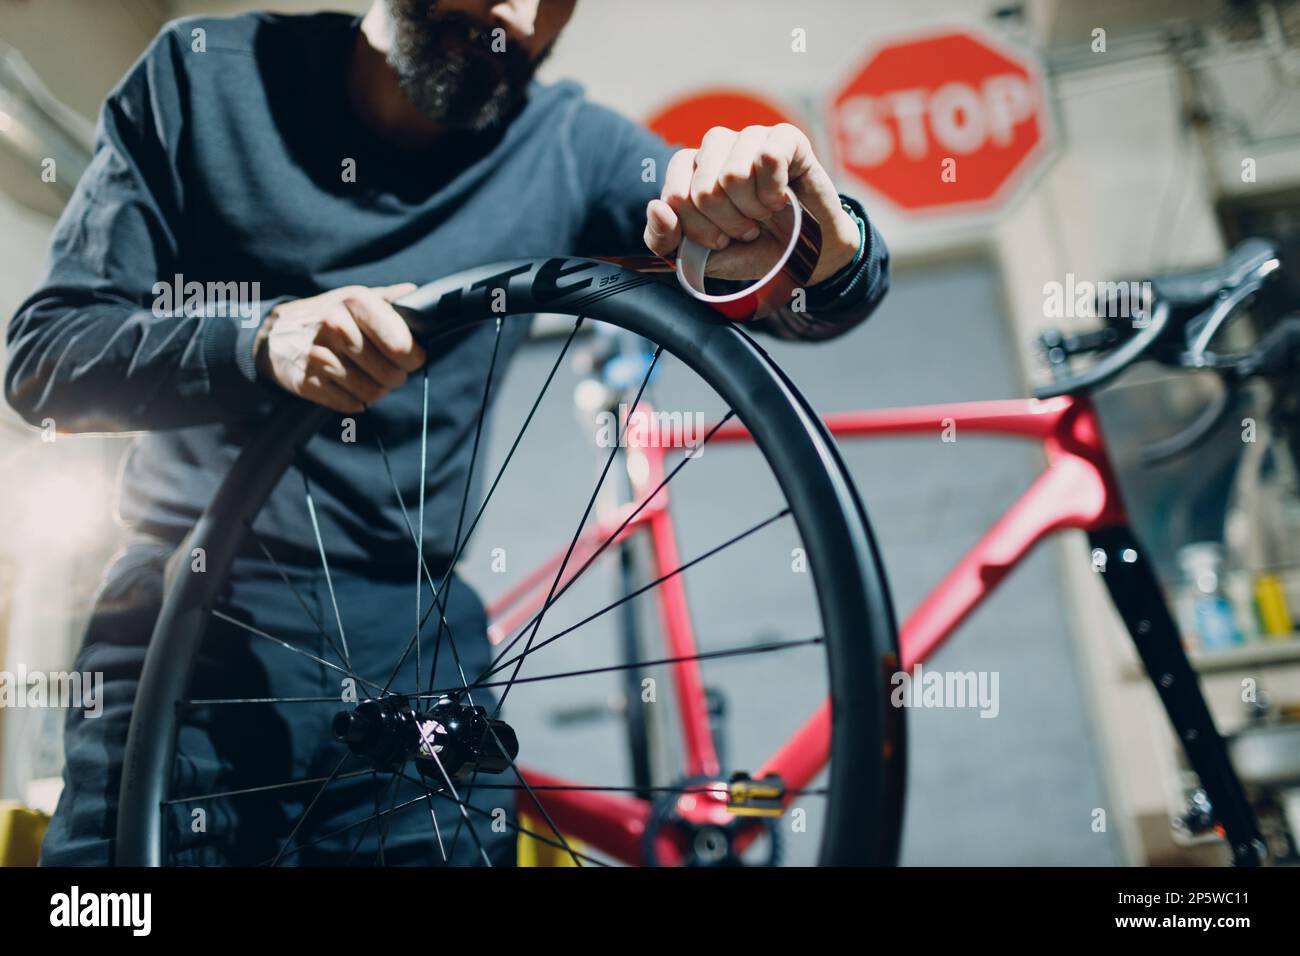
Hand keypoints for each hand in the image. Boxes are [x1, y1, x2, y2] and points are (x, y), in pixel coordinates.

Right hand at [254, 283, 425, 412]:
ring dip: (378, 390)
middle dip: (397, 376)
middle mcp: (335, 326)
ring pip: (372, 393)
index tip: (413, 357)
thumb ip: (390, 299)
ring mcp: (318, 355)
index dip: (414, 356)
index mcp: (354, 302)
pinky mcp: (307, 381)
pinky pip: (350, 404)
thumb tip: (420, 298)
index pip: (401, 344)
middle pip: (389, 373)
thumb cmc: (328, 315)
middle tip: (392, 370)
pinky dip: (357, 400)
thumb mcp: (355, 298)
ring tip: (371, 376)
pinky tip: (351, 384)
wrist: (276, 333)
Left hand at [643, 124, 861, 285]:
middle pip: (703, 190)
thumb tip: (656, 207)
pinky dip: (775, 192)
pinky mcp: (785, 137)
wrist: (803, 257)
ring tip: (763, 214)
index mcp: (689, 169)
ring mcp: (749, 137)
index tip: (718, 239)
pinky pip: (768, 157)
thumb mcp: (697, 257)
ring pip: (734, 175)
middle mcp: (715, 146)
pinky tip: (782, 197)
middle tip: (746, 228)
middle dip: (727, 224)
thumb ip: (663, 239)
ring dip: (752, 210)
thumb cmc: (749, 249)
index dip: (698, 229)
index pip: (674, 196)